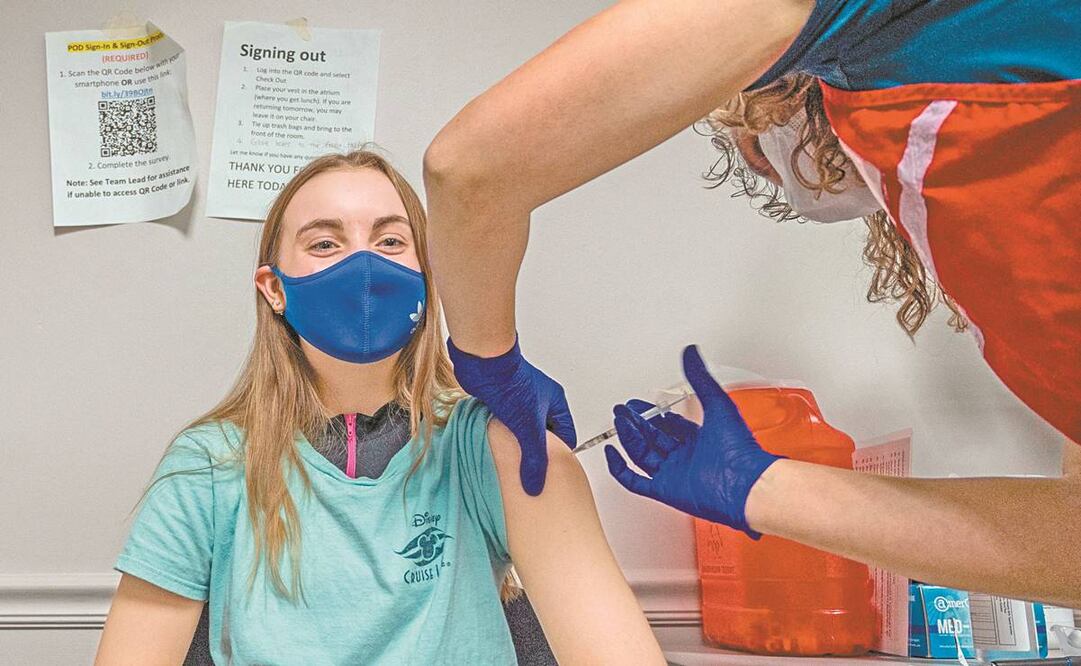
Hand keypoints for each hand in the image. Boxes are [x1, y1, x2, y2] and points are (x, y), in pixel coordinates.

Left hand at [448, 335, 576, 495]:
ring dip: (517, 442)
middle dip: (537, 451)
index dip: (560, 455)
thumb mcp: (529, 427)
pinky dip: (501, 434)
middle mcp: (539, 400)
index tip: (552, 473)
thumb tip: (535, 485)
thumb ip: (533, 458)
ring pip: (522, 428)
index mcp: (555, 402)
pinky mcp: (499, 399)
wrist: (483, 362)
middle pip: (544, 433)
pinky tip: (496, 447)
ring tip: (514, 462)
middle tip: (532, 471)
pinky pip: (504, 423)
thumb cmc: (511, 383)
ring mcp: (518, 399)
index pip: (566, 435)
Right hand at [604, 345, 780, 537]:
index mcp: (701, 438)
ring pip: (643, 454)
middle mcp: (687, 456)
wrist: (744, 483)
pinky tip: (613, 453)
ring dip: (629, 437)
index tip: (644, 405)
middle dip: (638, 423)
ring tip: (619, 420)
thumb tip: (691, 353)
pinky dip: (621, 468)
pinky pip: (636, 481)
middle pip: (654, 438)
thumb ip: (700, 377)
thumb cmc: (738, 449)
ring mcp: (675, 473)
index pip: (673, 425)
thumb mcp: (717, 402)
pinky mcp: (665, 489)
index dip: (658, 414)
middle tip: (624, 411)